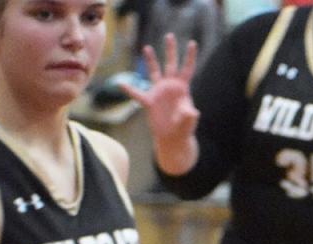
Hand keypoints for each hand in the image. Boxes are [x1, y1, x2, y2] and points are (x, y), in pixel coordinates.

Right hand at [122, 35, 199, 160]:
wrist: (173, 138)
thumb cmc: (184, 130)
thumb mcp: (188, 123)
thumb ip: (190, 116)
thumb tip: (191, 112)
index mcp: (182, 89)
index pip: (187, 69)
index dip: (189, 57)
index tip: (192, 43)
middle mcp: (170, 86)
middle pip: (171, 64)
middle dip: (170, 50)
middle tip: (169, 35)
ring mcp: (159, 92)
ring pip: (154, 72)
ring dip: (151, 60)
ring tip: (147, 48)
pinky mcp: (150, 102)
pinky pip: (137, 94)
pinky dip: (129, 90)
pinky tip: (120, 84)